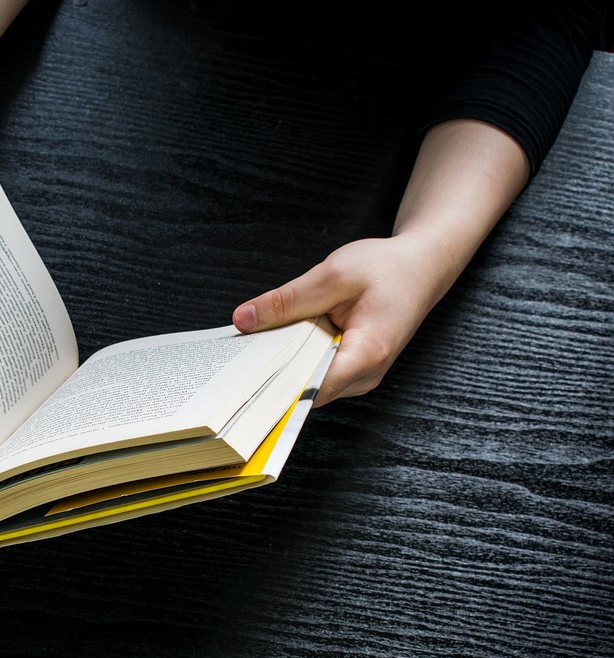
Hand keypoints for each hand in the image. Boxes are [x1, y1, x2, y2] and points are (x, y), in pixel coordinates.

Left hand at [232, 234, 456, 405]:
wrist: (421, 267)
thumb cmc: (388, 269)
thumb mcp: (333, 275)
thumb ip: (287, 301)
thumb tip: (244, 320)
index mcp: (366, 354)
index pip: (310, 388)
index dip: (274, 386)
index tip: (240, 378)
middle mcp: (365, 375)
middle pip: (306, 389)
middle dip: (272, 375)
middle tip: (235, 357)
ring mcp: (360, 376)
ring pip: (309, 384)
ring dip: (283, 366)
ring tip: (252, 345)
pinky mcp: (353, 369)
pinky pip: (316, 373)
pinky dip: (296, 359)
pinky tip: (277, 341)